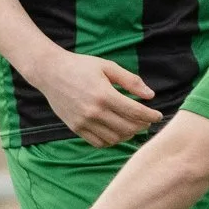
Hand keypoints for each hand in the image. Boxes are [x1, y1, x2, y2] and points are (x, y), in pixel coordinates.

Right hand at [36, 50, 160, 146]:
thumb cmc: (81, 66)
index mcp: (104, 94)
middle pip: (127, 128)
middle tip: (146, 121)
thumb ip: (130, 81)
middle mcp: (94, 111)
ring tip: (132, 126)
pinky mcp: (75, 128)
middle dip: (142, 126)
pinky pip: (99, 143)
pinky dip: (111, 140)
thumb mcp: (107, 66)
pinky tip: (116, 132)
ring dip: (128, 134)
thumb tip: (150, 95)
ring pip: (115, 138)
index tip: (158, 115)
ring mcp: (84, 122)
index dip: (151, 116)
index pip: (135, 112)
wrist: (50, 72)